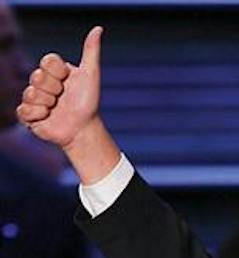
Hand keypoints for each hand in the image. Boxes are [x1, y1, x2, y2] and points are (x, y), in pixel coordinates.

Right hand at [16, 26, 101, 151]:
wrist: (84, 129)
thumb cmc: (88, 103)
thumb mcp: (91, 75)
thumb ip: (91, 52)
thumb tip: (98, 29)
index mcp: (53, 70)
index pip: (46, 62)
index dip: (57, 73)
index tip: (67, 81)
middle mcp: (41, 82)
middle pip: (37, 77)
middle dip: (53, 90)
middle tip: (62, 98)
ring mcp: (34, 98)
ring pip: (30, 94)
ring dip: (47, 104)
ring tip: (55, 109)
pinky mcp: (28, 115)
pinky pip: (24, 110)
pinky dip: (38, 115)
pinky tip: (47, 118)